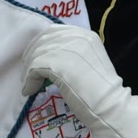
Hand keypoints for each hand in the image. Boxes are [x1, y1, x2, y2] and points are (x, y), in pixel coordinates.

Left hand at [20, 24, 137, 137]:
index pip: (53, 32)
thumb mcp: (87, 62)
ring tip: (29, 86)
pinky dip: (29, 80)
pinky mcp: (58, 64)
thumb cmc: (100, 91)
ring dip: (28, 72)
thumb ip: (70, 54)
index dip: (39, 44)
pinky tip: (30, 91)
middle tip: (27, 72)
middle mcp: (76, 37)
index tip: (33, 58)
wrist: (110, 106)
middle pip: (42, 41)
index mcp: (85, 35)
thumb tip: (44, 56)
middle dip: (31, 56)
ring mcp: (67, 49)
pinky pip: (34, 69)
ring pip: (36, 55)